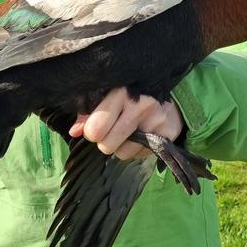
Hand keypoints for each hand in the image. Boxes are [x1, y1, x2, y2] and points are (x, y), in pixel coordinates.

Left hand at [69, 88, 183, 160]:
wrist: (173, 92)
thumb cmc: (133, 93)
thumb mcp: (109, 94)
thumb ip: (89, 113)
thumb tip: (74, 132)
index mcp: (120, 93)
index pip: (95, 129)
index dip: (92, 132)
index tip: (96, 127)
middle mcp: (140, 106)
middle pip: (107, 146)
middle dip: (106, 142)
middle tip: (112, 131)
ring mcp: (156, 121)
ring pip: (123, 154)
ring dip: (122, 147)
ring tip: (129, 132)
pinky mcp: (168, 134)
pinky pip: (140, 155)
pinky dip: (138, 148)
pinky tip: (143, 134)